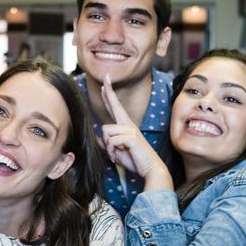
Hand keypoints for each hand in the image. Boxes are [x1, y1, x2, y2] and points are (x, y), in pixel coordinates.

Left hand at [101, 74, 171, 189]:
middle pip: (114, 105)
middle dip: (109, 91)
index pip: (114, 107)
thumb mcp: (116, 152)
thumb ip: (107, 144)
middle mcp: (128, 124)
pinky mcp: (131, 137)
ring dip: (108, 147)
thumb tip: (96, 137)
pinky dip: (112, 151)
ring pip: (106, 131)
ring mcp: (130, 129)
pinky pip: (111, 141)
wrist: (150, 170)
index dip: (109, 94)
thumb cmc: (135, 160)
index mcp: (124, 126)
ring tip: (117, 153)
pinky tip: (121, 155)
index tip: (105, 81)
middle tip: (106, 75)